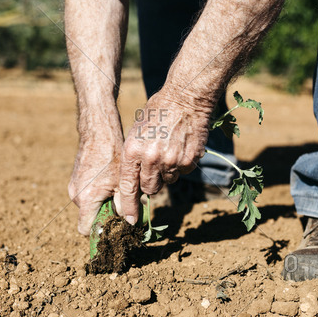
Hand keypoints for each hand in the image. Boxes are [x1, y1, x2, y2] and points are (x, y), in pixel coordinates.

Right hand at [68, 133, 122, 235]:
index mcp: (86, 199)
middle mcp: (75, 196)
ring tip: (117, 189)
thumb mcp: (123, 183)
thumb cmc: (112, 156)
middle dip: (105, 215)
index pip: (86, 229)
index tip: (115, 225)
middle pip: (89, 217)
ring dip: (103, 203)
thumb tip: (129, 222)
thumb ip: (124, 205)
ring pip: (89, 206)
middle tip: (122, 205)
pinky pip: (87, 195)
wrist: (98, 133)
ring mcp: (73, 187)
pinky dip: (98, 193)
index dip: (101, 231)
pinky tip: (110, 181)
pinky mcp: (76, 180)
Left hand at [117, 88, 212, 222]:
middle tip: (154, 168)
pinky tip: (180, 146)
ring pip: (167, 181)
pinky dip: (181, 164)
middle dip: (150, 184)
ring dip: (167, 172)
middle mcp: (151, 159)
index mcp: (133, 151)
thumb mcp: (137, 131)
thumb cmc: (158, 110)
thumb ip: (135, 157)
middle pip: (149, 188)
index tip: (129, 220)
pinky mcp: (189, 160)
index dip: (128, 206)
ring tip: (168, 149)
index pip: (128, 187)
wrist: (186, 97)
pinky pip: (182, 172)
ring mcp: (172, 161)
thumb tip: (136, 182)